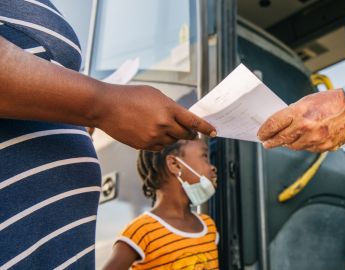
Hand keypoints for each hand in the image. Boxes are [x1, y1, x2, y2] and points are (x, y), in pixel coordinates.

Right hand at [96, 85, 215, 150]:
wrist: (105, 106)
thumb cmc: (130, 96)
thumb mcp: (155, 94)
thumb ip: (171, 107)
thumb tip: (181, 118)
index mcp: (169, 109)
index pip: (194, 122)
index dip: (206, 128)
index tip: (214, 132)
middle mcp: (164, 125)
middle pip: (185, 135)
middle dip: (189, 133)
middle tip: (190, 131)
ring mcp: (153, 137)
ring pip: (172, 141)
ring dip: (171, 135)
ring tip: (159, 125)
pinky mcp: (143, 145)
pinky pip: (159, 147)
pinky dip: (159, 141)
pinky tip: (149, 131)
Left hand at [257, 89, 344, 151]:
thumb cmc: (331, 102)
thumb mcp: (306, 101)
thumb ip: (292, 113)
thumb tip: (279, 124)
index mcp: (299, 113)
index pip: (274, 124)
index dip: (264, 131)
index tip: (261, 134)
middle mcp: (306, 127)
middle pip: (281, 139)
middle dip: (271, 141)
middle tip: (266, 142)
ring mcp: (315, 138)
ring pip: (293, 146)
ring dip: (288, 143)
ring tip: (286, 139)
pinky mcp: (323, 147)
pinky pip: (307, 149)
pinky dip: (303, 145)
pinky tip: (304, 139)